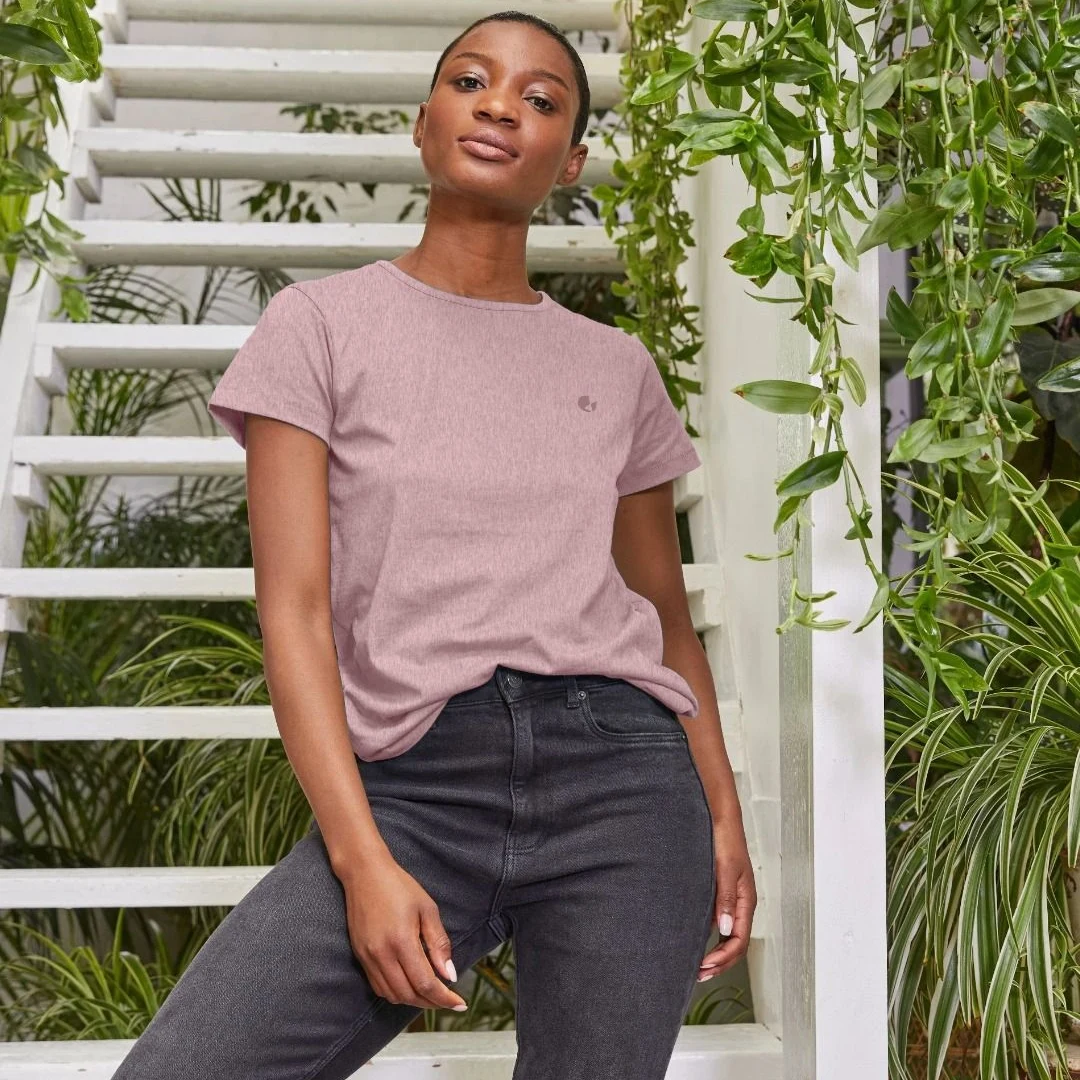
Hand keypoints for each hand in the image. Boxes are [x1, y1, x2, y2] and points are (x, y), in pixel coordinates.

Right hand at [339, 851, 468, 1011]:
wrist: (364, 873)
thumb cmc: (399, 886)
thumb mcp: (427, 908)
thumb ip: (439, 943)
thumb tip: (449, 974)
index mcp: (401, 941)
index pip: (425, 983)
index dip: (443, 998)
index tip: (459, 1004)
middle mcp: (381, 954)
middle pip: (408, 994)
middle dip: (431, 1002)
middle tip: (448, 1000)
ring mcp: (367, 957)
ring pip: (392, 995)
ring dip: (413, 1000)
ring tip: (431, 995)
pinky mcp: (360, 956)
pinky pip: (378, 986)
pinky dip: (396, 992)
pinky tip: (409, 985)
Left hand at [697, 822, 755, 980]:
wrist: (719, 816)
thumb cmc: (724, 838)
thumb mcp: (726, 868)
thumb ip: (725, 897)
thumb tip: (726, 928)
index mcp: (746, 900)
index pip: (740, 940)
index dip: (724, 958)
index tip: (705, 967)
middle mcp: (739, 903)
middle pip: (735, 943)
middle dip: (719, 962)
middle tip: (699, 975)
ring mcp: (729, 898)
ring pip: (727, 934)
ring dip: (714, 952)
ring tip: (696, 965)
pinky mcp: (719, 891)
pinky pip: (717, 921)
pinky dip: (708, 935)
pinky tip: (694, 938)